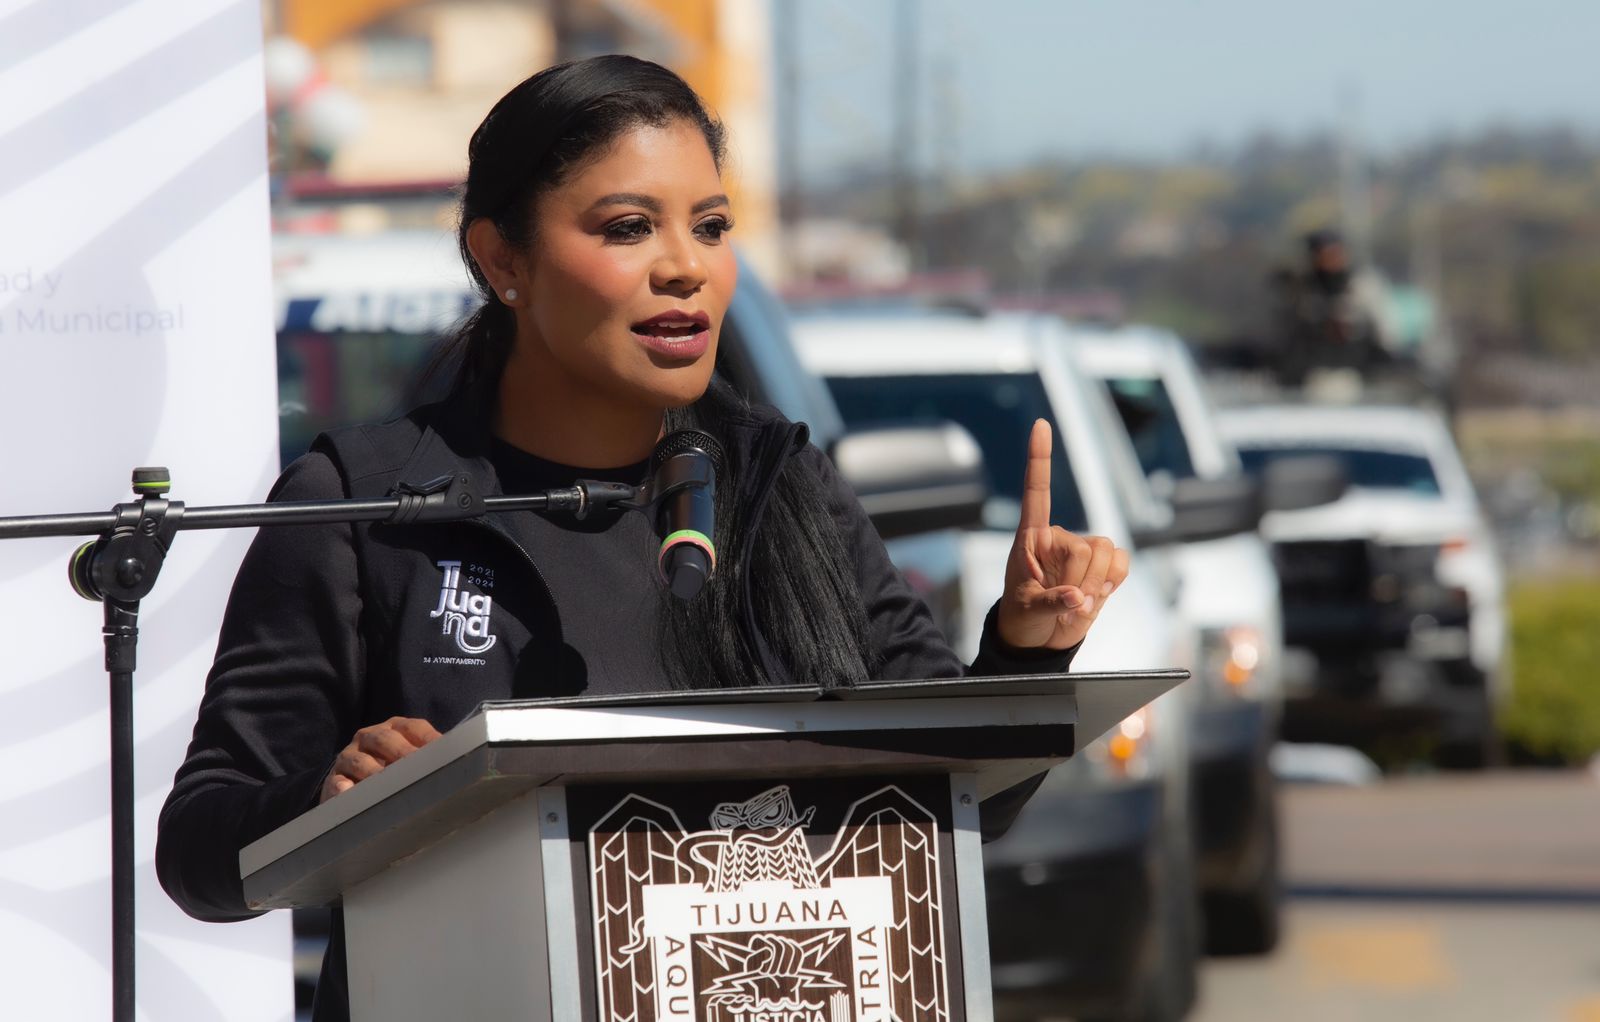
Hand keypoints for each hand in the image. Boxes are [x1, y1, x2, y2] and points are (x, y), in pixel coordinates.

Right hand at [319, 716, 441, 802]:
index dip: (429, 739)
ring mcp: (349, 757)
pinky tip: (351, 794)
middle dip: (403, 754)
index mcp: (393, 728)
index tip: (444, 754)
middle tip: (418, 771)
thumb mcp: (408, 761)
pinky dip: (344, 788)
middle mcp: (369, 737)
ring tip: (388, 786)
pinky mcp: (332, 780)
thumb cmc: (389, 771)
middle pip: (386, 739)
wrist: (349, 786)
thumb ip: (429, 758)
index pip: (413, 727)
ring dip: (375, 773)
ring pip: (361, 761)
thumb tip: (460, 760)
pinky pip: (337, 782)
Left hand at [996, 419, 1130, 650]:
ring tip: (1076, 601)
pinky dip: (1113, 583)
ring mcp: (1083, 550)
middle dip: (1078, 580)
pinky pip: (1121, 563)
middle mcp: (1059, 537)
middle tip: (1062, 600)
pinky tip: (1096, 595)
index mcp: (1030, 537)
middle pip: (1085, 545)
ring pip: (1106, 553)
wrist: (1039, 639)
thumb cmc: (1021, 617)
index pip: (1036, 490)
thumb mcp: (1026, 611)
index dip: (1040, 458)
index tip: (1040, 423)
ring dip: (1096, 585)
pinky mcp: (1103, 567)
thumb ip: (1050, 602)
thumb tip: (1077, 597)